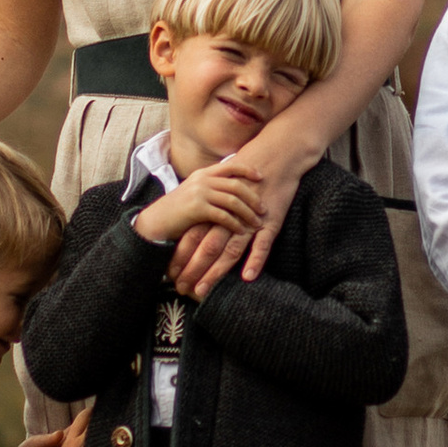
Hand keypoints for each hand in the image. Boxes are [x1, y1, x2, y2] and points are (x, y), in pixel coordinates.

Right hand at [135, 164, 260, 257]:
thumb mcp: (195, 192)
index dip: (248, 170)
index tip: (261, 177)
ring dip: (248, 213)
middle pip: (236, 185)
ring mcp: (199, 193)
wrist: (156, 221)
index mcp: (203, 173)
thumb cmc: (177, 210)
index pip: (231, 165)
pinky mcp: (196, 209)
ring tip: (257, 223)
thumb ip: (211, 187)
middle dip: (253, 197)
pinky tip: (241, 231)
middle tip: (263, 209)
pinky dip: (235, 224)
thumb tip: (233, 188)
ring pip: (233, 201)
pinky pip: (223, 216)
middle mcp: (202, 180)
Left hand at [185, 139, 312, 296]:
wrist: (276, 155)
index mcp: (214, 207)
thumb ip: (211, 206)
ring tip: (202, 291)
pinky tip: (246, 277)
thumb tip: (195, 223)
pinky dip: (254, 261)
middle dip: (192, 270)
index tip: (171, 275)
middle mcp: (228, 215)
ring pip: (229, 250)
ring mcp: (249, 220)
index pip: (192, 236)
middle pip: (206, 247)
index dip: (181, 256)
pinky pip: (262, 244)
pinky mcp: (270, 222)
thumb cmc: (248, 173)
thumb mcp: (223, 189)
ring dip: (214, 273)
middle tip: (180, 290)